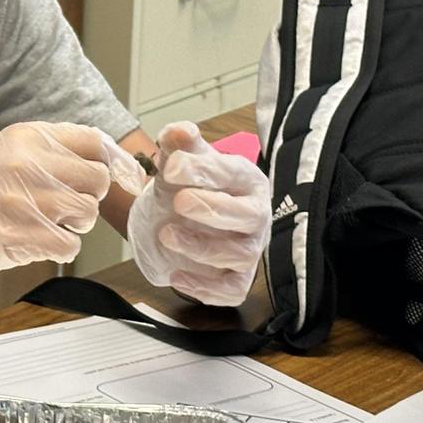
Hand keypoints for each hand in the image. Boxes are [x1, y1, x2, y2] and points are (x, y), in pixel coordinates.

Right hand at [0, 122, 148, 293]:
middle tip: (66, 202)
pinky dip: (61, 247)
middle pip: (98, 180)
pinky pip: (70, 246)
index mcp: (26, 138)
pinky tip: (38, 239)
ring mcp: (20, 204)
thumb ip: (58, 149)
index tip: (98, 179)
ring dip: (75, 223)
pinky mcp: (18, 239)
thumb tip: (120, 164)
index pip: (94, 144)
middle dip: (89, 195)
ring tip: (48, 221)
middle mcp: (25, 166)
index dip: (106, 164)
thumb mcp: (10, 150)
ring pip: (87, 214)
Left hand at [127, 122, 271, 305]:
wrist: (182, 218)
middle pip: (248, 216)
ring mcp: (249, 249)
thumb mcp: (181, 161)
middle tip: (177, 202)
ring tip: (166, 235)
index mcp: (247, 180)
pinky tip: (176, 275)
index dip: (202, 171)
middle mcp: (256, 214)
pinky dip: (205, 288)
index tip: (170, 168)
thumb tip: (177, 131)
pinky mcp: (238, 279)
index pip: (232, 173)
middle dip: (212, 209)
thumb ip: (178, 143)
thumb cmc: (191, 187)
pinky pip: (231, 291)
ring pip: (239, 255)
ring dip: (202, 247)